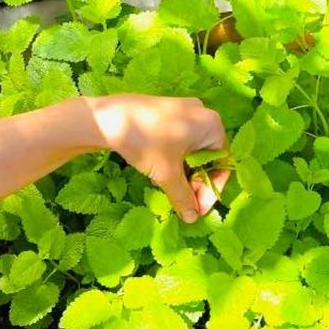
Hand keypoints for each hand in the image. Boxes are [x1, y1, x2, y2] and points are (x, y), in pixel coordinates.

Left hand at [83, 94, 228, 222]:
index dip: (211, 190)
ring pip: (193, 149)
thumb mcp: (167, 175)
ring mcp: (185, 110)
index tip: (198, 209)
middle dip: (198, 182)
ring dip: (186, 173)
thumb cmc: (145, 143)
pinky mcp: (168, 111)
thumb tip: (192, 218)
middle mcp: (203, 114)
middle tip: (185, 202)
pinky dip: (176, 158)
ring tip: (172, 190)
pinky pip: (181, 139)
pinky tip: (162, 171)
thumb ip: (184, 197)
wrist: (106, 118)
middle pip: (208, 156)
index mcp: (212, 125)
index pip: (222, 163)